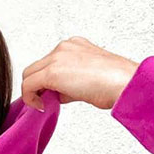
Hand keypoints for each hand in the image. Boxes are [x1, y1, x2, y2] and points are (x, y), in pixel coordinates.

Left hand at [22, 37, 139, 111]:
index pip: (49, 63)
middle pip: (36, 68)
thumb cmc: (116, 84)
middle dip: (38, 86)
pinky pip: (28, 85)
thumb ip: (70, 84)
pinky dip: (30, 98)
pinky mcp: (52, 71)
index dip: (48, 82)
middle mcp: (64, 47)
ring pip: (29, 75)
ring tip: (47, 105)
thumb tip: (58, 95)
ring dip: (34, 92)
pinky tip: (42, 107)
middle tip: (48, 102)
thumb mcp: (89, 80)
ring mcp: (57, 56)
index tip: (54, 96)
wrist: (125, 83)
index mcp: (74, 45)